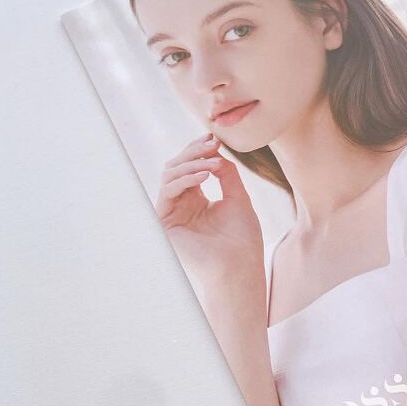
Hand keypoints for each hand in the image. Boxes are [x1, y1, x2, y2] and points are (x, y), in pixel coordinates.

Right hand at [156, 133, 263, 290]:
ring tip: (214, 164)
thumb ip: (226, 174)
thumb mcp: (238, 198)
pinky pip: (167, 191)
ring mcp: (171, 213)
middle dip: (194, 152)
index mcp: (197, 200)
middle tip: (212, 144)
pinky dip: (185, 179)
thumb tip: (217, 154)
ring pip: (170, 175)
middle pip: (176, 167)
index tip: (215, 139)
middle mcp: (181, 205)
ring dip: (192, 164)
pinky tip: (205, 176)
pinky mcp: (163, 222)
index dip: (199, 150)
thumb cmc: (242, 238)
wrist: (239, 266)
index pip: (190, 167)